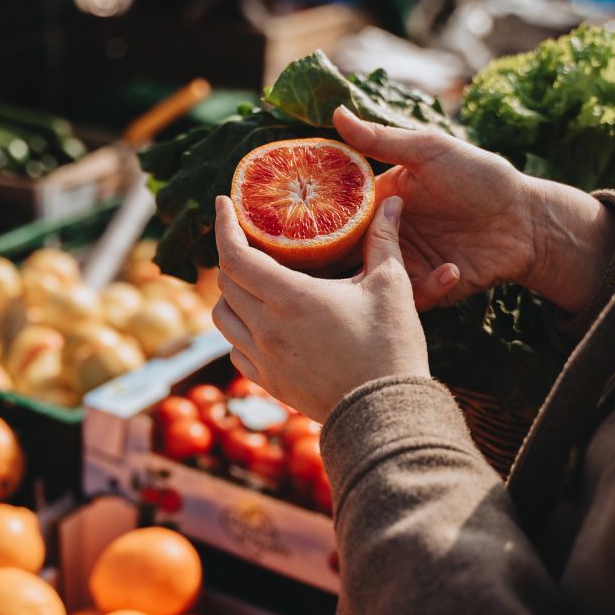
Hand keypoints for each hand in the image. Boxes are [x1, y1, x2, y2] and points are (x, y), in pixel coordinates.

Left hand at [211, 194, 428, 422]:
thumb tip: (392, 201)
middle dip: (232, 255)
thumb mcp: (391, 287)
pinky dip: (239, 330)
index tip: (222, 205)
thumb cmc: (390, 348)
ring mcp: (263, 359)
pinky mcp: (268, 383)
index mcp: (290, 298)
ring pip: (223, 317)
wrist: (385, 413)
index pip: (234, 254)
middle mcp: (266, 328)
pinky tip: (260, 324)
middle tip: (250, 241)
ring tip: (252, 282)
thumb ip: (384, 240)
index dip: (223, 225)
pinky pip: (235, 350)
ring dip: (230, 295)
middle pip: (225, 282)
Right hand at [334, 107, 614, 313]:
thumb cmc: (482, 177)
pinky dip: (429, 288)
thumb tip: (336, 113)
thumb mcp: (430, 151)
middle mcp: (386, 235)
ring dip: (382, 279)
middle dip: (337, 264)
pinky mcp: (427, 290)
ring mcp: (405, 264)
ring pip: (372, 282)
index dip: (316, 222)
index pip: (335, 215)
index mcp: (380, 201)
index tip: (302, 228)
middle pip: (345, 256)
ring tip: (400, 269)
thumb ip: (382, 139)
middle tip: (343, 264)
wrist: (527, 221)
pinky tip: (453, 269)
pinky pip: (411, 299)